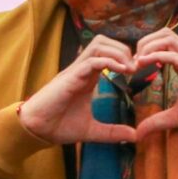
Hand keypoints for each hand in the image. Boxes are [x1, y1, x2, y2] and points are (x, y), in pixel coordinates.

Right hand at [17, 35, 140, 144]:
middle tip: (137, 67)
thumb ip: (113, 132)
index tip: (140, 70)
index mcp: (88, 77)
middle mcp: (82, 69)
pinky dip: (108, 61)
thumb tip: (134, 136)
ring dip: (118, 52)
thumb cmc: (59, 126)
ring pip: (98, 44)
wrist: (37, 130)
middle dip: (124, 49)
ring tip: (130, 69)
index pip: (108, 53)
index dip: (126, 57)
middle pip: (105, 42)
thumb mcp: (93, 130)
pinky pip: (91, 60)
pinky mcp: (70, 77)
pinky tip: (121, 71)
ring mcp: (75, 71)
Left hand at [128, 30, 177, 137]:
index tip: (134, 66)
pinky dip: (156, 56)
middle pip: (164, 33)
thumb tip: (138, 133)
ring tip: (138, 62)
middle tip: (133, 61)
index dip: (146, 49)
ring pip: (168, 37)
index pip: (164, 43)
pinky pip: (173, 55)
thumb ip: (156, 122)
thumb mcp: (175, 117)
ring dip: (149, 46)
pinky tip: (144, 64)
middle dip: (145, 42)